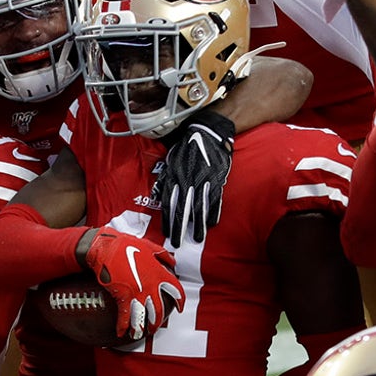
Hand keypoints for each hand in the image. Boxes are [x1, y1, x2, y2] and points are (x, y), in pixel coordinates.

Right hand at [83, 229, 183, 341]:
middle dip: (157, 322)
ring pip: (143, 317)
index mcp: (159, 274)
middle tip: (155, 327)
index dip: (179, 301)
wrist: (106, 247)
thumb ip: (163, 255)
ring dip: (140, 328)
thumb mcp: (149, 246)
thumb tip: (173, 260)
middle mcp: (150, 286)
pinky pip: (125, 315)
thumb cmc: (126, 245)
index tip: (179, 308)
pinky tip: (121, 332)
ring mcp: (137, 292)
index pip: (176, 291)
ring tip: (138, 335)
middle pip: (159, 310)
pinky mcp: (123, 296)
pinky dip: (123, 325)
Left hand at [152, 106, 233, 247]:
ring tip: (198, 238)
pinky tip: (213, 223)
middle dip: (180, 228)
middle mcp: (187, 180)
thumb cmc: (187, 147)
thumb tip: (158, 195)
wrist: (208, 132)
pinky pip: (214, 198)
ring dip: (198, 224)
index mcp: (174, 176)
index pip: (169, 202)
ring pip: (199, 207)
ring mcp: (202, 180)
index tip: (167, 234)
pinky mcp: (216, 179)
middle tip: (178, 243)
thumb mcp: (171, 159)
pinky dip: (214, 211)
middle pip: (182, 208)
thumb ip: (165, 178)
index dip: (168, 219)